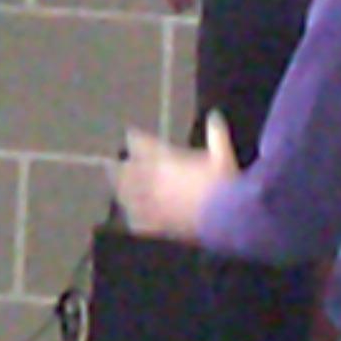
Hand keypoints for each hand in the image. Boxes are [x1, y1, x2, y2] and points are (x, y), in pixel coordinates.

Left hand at [116, 115, 239, 241]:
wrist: (227, 217)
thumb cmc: (225, 183)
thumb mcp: (223, 155)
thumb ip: (216, 134)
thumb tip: (215, 115)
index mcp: (165, 159)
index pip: (139, 143)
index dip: (135, 138)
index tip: (131, 135)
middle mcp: (152, 179)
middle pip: (125, 170)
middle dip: (120, 166)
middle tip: (113, 164)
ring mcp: (152, 203)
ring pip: (126, 194)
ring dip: (120, 189)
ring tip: (117, 188)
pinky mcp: (157, 225)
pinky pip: (137, 221)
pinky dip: (133, 218)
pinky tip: (132, 218)